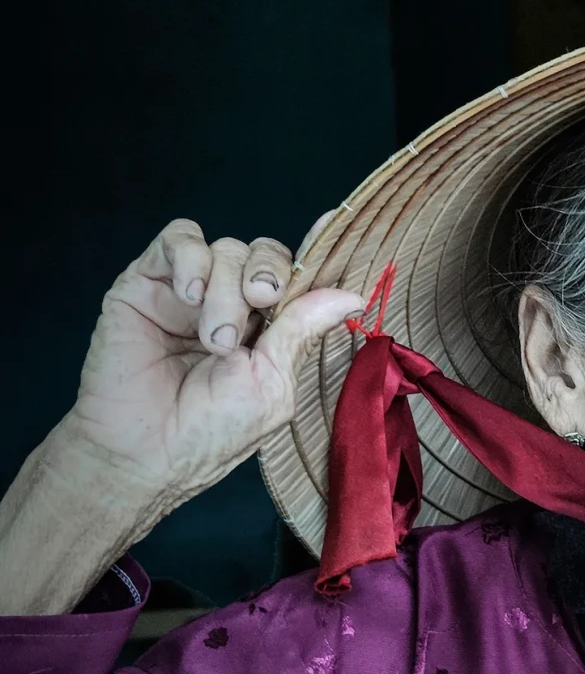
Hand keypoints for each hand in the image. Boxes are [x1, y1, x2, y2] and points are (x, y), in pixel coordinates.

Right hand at [59, 215, 364, 510]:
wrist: (143, 451)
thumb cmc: (209, 431)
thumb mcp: (273, 383)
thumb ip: (303, 330)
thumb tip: (352, 295)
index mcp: (267, 326)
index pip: (296, 276)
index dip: (317, 250)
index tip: (332, 222)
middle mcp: (231, 303)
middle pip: (265, 254)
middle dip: (269, 274)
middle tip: (261, 302)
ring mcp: (189, 291)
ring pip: (226, 249)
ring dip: (226, 292)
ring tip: (214, 341)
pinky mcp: (147, 283)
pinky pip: (179, 238)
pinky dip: (191, 259)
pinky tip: (189, 295)